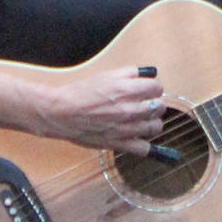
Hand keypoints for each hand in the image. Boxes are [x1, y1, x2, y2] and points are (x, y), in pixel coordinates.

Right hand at [31, 67, 168, 153]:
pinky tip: (137, 137)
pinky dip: (144, 143)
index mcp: (128, 90)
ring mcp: (127, 129)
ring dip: (151, 122)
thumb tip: (147, 73)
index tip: (148, 90)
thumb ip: (129, 73)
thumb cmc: (81, 92)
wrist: (62, 113)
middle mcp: (131, 109)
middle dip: (154, 103)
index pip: (157, 88)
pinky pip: (144, 148)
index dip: (153, 87)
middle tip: (145, 104)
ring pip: (155, 127)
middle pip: (159, 107)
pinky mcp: (120, 144)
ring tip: (142, 120)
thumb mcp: (106, 75)